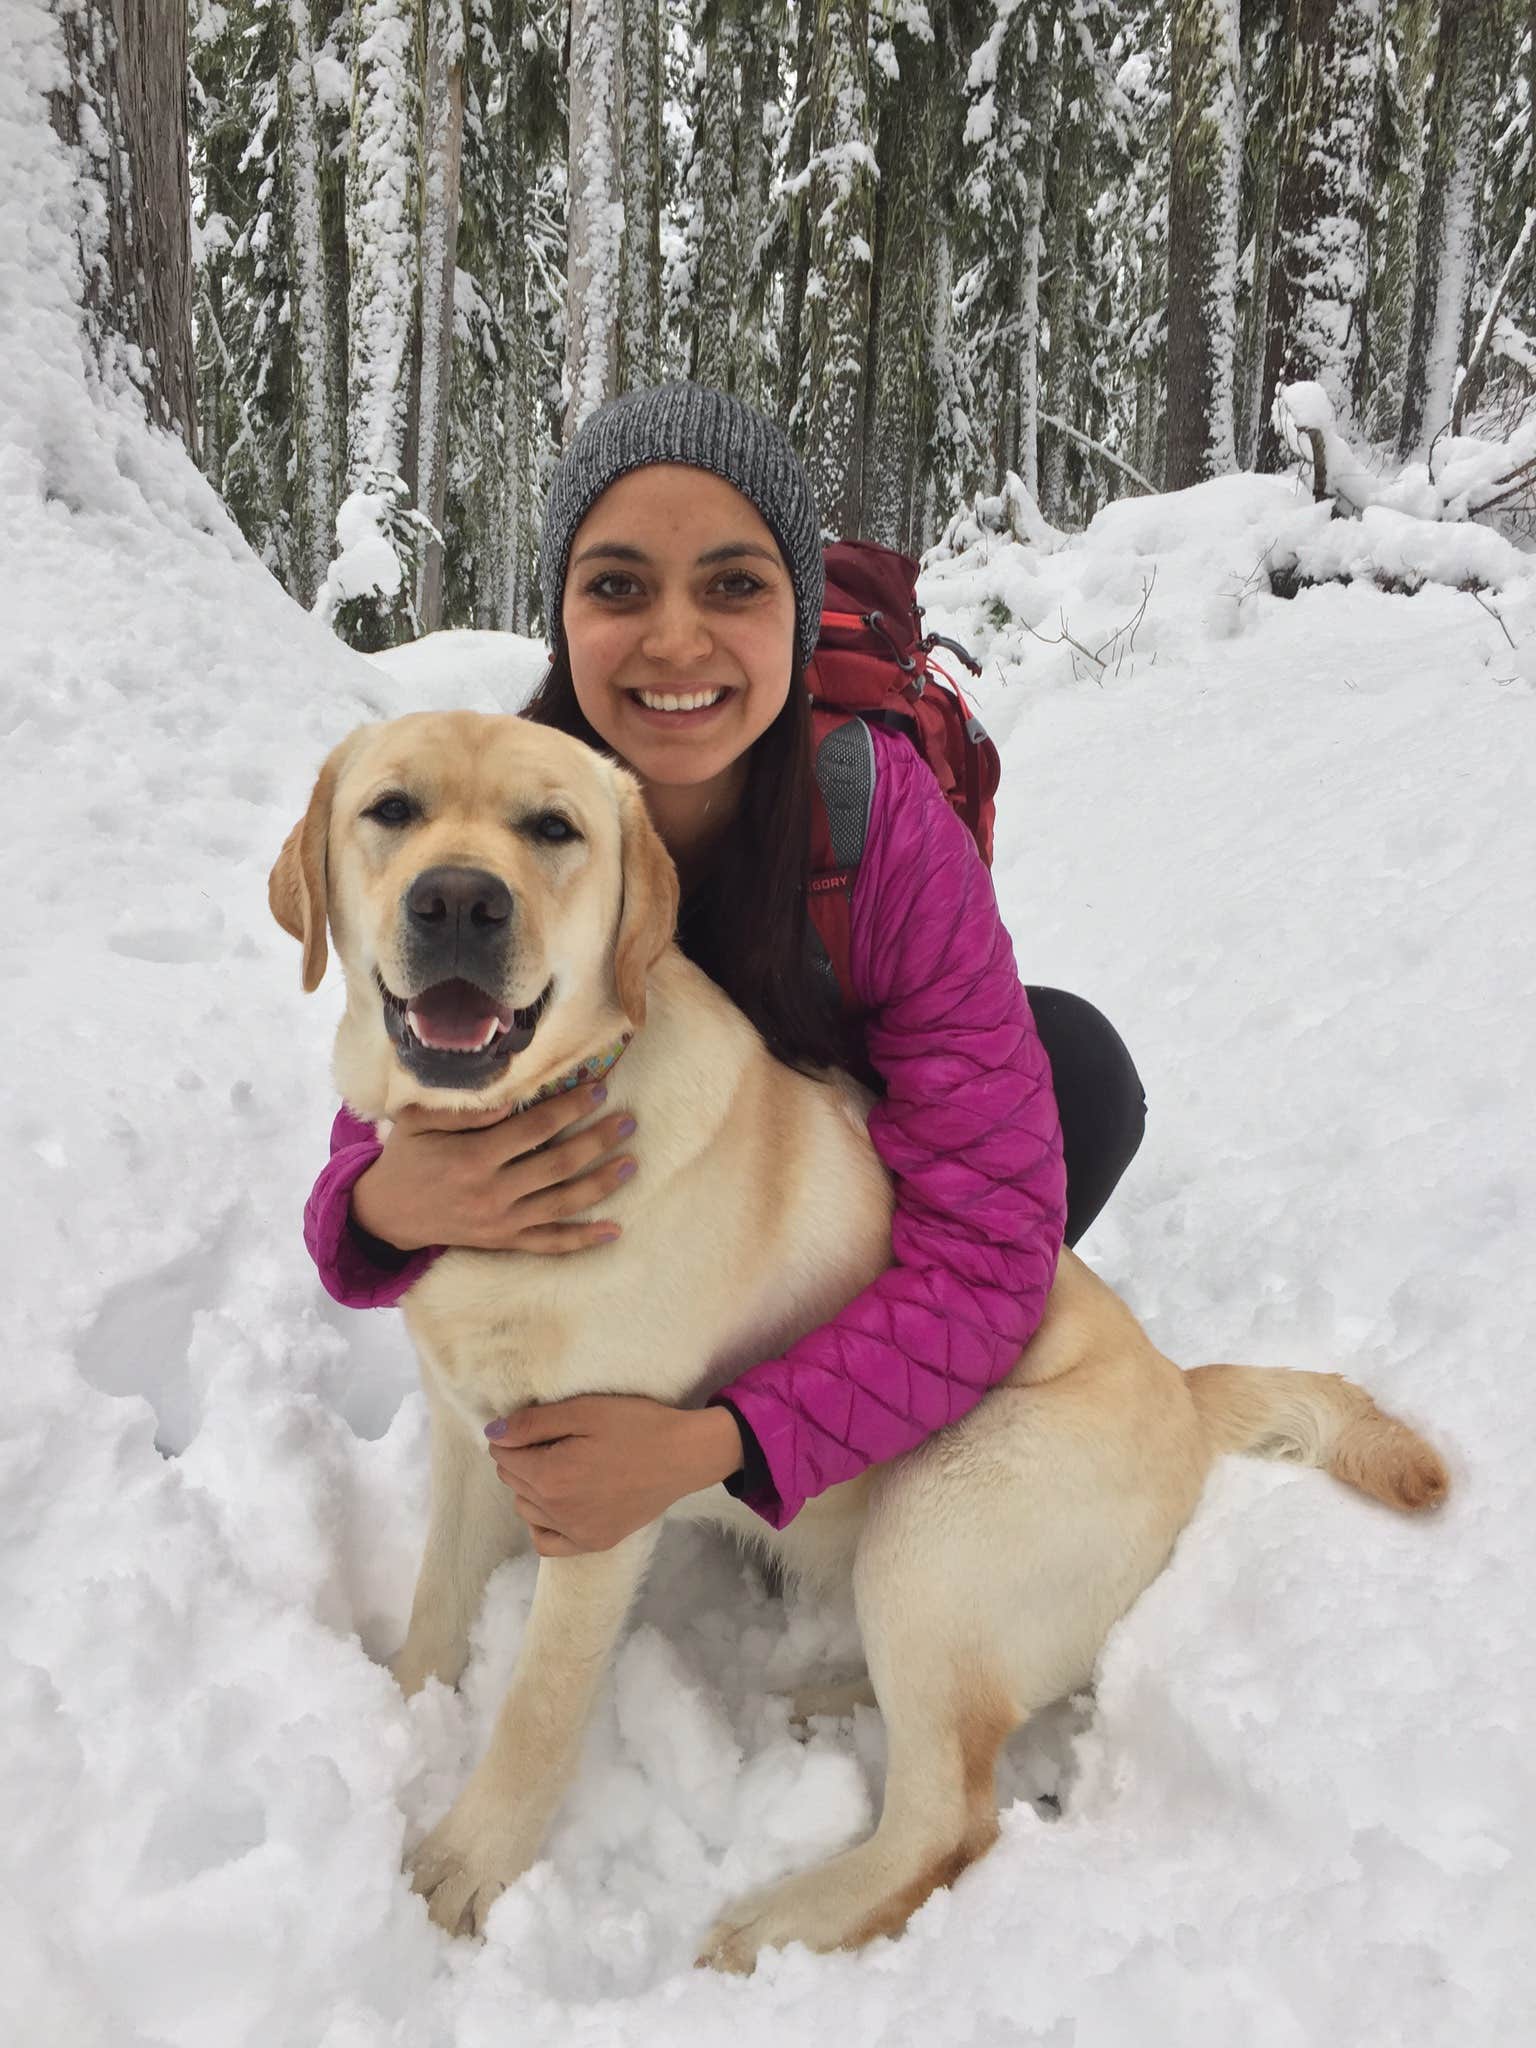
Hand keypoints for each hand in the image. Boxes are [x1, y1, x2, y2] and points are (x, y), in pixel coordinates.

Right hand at [349, 1083, 637, 1254]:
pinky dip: (583, 1239)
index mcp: (473, 1158)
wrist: (387, 1215)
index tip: (598, 1089)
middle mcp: (492, 1192)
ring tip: (631, 1163)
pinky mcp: (503, 1241)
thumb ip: (464, 1111)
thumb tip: (511, 1101)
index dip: (570, 1108)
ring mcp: (501, 1221)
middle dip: (598, 1141)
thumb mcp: (420, 1123)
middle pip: (558, 1164)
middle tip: (628, 1122)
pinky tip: (614, 1230)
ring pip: (562, 1203)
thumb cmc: (407, 1158)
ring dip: (601, 1184)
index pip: (535, 1128)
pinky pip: (549, 1243)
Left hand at [485, 1397, 744, 1555]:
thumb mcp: (584, 1410)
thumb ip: (532, 1423)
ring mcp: (576, 1532)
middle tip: (556, 1439)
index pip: (503, 1455)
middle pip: (512, 1481)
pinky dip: (542, 1523)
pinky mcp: (594, 1542)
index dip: (515, 1434)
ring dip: (531, 1486)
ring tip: (561, 1465)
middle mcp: (557, 1511)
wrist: (684, 1455)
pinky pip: (547, 1542)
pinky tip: (557, 1502)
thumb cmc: (636, 1425)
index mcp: (550, 1476)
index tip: (541, 1424)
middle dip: (523, 1458)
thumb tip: (492, 1434)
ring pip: (525, 1509)